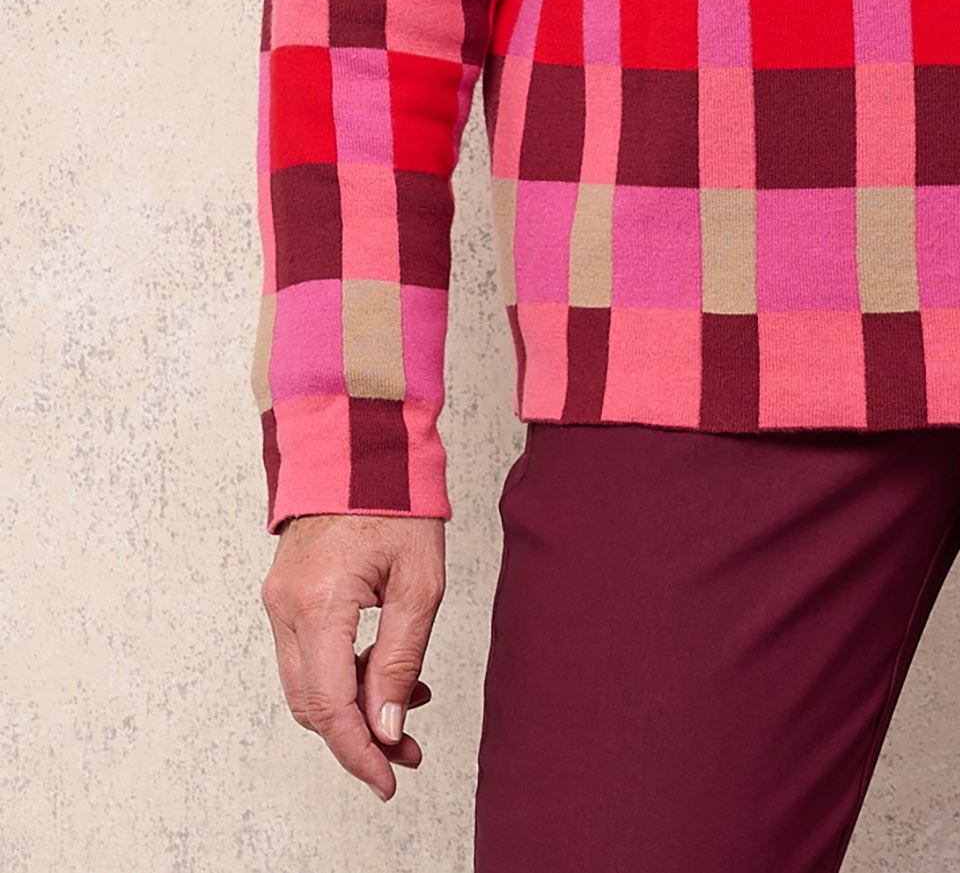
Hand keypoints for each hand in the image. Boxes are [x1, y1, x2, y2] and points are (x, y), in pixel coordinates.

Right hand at [262, 513, 446, 799]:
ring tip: (408, 707)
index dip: (359, 753)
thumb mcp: (419, 581)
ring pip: (306, 685)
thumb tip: (389, 727)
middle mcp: (286, 607)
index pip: (331, 707)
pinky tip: (381, 673)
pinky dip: (339, 676)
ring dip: (351, 708)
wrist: (359, 441)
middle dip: (359, 738)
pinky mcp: (284, 594)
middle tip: (408, 752)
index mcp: (319, 603)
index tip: (388, 780)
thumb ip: (400, 658)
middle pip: (312, 705)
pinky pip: (305, 656)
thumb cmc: (396, 499)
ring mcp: (278, 600)